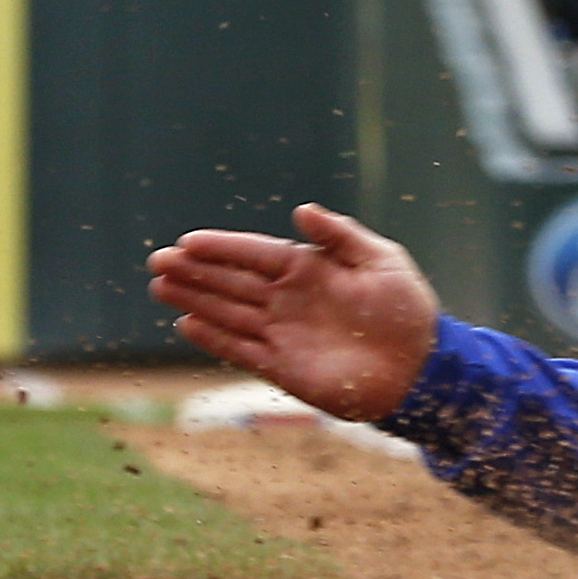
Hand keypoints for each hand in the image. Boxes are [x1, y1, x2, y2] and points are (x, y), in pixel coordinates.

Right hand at [148, 204, 439, 422]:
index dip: (223, 247)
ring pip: (228, 312)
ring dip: (195, 300)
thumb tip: (301, 210)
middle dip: (195, 271)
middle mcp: (290, 299)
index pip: (256, 254)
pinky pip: (240, 349)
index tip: (187, 242)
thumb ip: (340, 235)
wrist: (419, 368)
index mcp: (311, 269)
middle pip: (232, 281)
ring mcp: (283, 332)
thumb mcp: (381, 261)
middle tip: (158, 261)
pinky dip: (214, 338)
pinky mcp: (282, 367)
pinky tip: (187, 324)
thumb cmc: (406, 311)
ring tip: (160, 286)